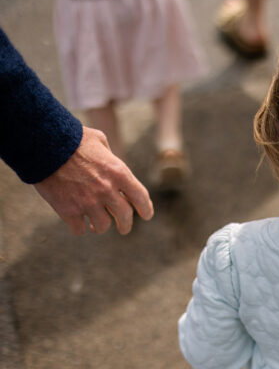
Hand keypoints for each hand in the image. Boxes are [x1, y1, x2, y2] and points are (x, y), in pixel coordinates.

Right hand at [34, 126, 153, 234]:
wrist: (42, 143)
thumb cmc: (71, 138)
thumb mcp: (99, 140)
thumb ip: (111, 156)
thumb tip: (114, 166)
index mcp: (119, 172)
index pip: (141, 197)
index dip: (145, 208)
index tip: (146, 215)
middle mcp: (107, 189)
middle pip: (124, 216)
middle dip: (126, 225)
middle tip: (124, 228)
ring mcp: (88, 201)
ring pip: (103, 225)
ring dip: (101, 226)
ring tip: (97, 226)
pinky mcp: (68, 210)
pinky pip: (79, 229)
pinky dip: (80, 229)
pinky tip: (79, 225)